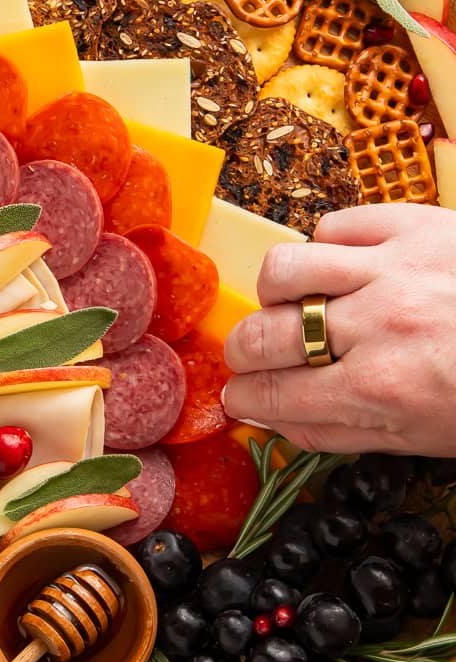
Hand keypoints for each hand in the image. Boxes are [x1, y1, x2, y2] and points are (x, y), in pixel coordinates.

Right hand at [222, 203, 455, 455]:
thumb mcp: (423, 438)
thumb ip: (341, 431)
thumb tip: (274, 420)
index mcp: (384, 391)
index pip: (275, 396)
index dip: (243, 400)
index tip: (240, 398)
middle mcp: (380, 327)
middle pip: (265, 335)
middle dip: (242, 353)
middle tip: (250, 357)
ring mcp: (393, 268)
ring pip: (285, 270)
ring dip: (274, 294)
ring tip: (289, 305)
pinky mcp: (412, 223)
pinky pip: (334, 226)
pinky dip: (326, 248)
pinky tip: (341, 269)